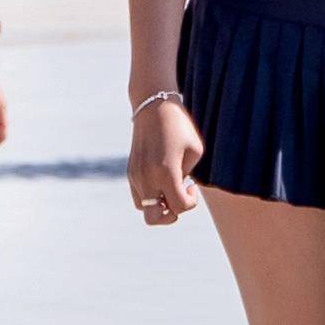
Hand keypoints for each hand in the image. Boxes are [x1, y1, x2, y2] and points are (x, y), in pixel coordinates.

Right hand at [127, 90, 202, 228]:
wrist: (152, 106)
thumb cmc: (179, 126)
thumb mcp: (194, 151)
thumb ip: (187, 176)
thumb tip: (178, 189)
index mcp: (165, 172)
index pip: (179, 207)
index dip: (191, 203)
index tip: (192, 185)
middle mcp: (146, 177)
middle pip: (154, 218)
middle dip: (170, 216)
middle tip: (178, 198)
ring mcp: (135, 176)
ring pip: (144, 209)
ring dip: (159, 205)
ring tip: (170, 188)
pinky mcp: (130, 172)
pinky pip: (138, 197)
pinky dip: (151, 196)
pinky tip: (161, 181)